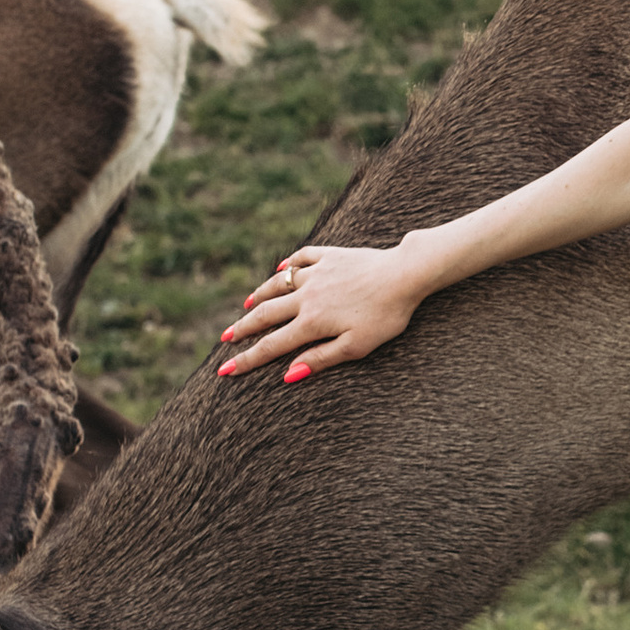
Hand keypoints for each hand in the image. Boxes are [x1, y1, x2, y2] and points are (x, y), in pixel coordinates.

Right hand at [215, 240, 425, 379]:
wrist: (404, 274)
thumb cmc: (386, 315)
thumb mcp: (357, 346)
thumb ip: (321, 359)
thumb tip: (288, 374)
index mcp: (313, 322)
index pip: (271, 345)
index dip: (247, 359)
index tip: (225, 369)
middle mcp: (307, 296)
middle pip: (266, 314)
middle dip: (243, 328)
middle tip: (225, 339)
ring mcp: (317, 272)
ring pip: (279, 284)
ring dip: (259, 296)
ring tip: (246, 306)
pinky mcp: (331, 255)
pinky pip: (301, 258)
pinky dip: (287, 265)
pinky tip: (281, 270)